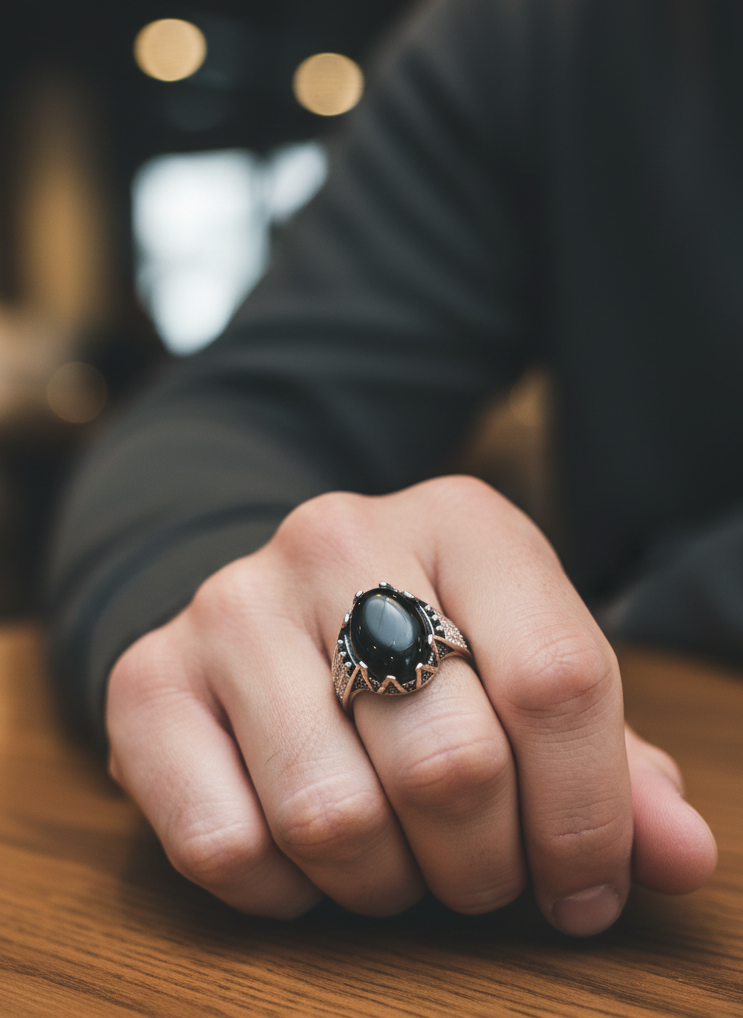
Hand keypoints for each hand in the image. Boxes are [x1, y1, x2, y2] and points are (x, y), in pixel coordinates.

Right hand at [107, 477, 716, 934]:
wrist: (270, 607)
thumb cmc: (423, 651)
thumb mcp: (520, 671)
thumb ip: (607, 762)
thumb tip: (681, 855)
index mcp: (461, 521)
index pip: (557, 680)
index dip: (588, 818)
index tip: (585, 887)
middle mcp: (340, 540)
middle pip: (451, 762)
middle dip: (482, 865)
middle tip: (478, 871)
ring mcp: (234, 602)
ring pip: (333, 818)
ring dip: (382, 881)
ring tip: (393, 858)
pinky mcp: (150, 675)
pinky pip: (226, 845)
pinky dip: (282, 890)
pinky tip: (302, 854)